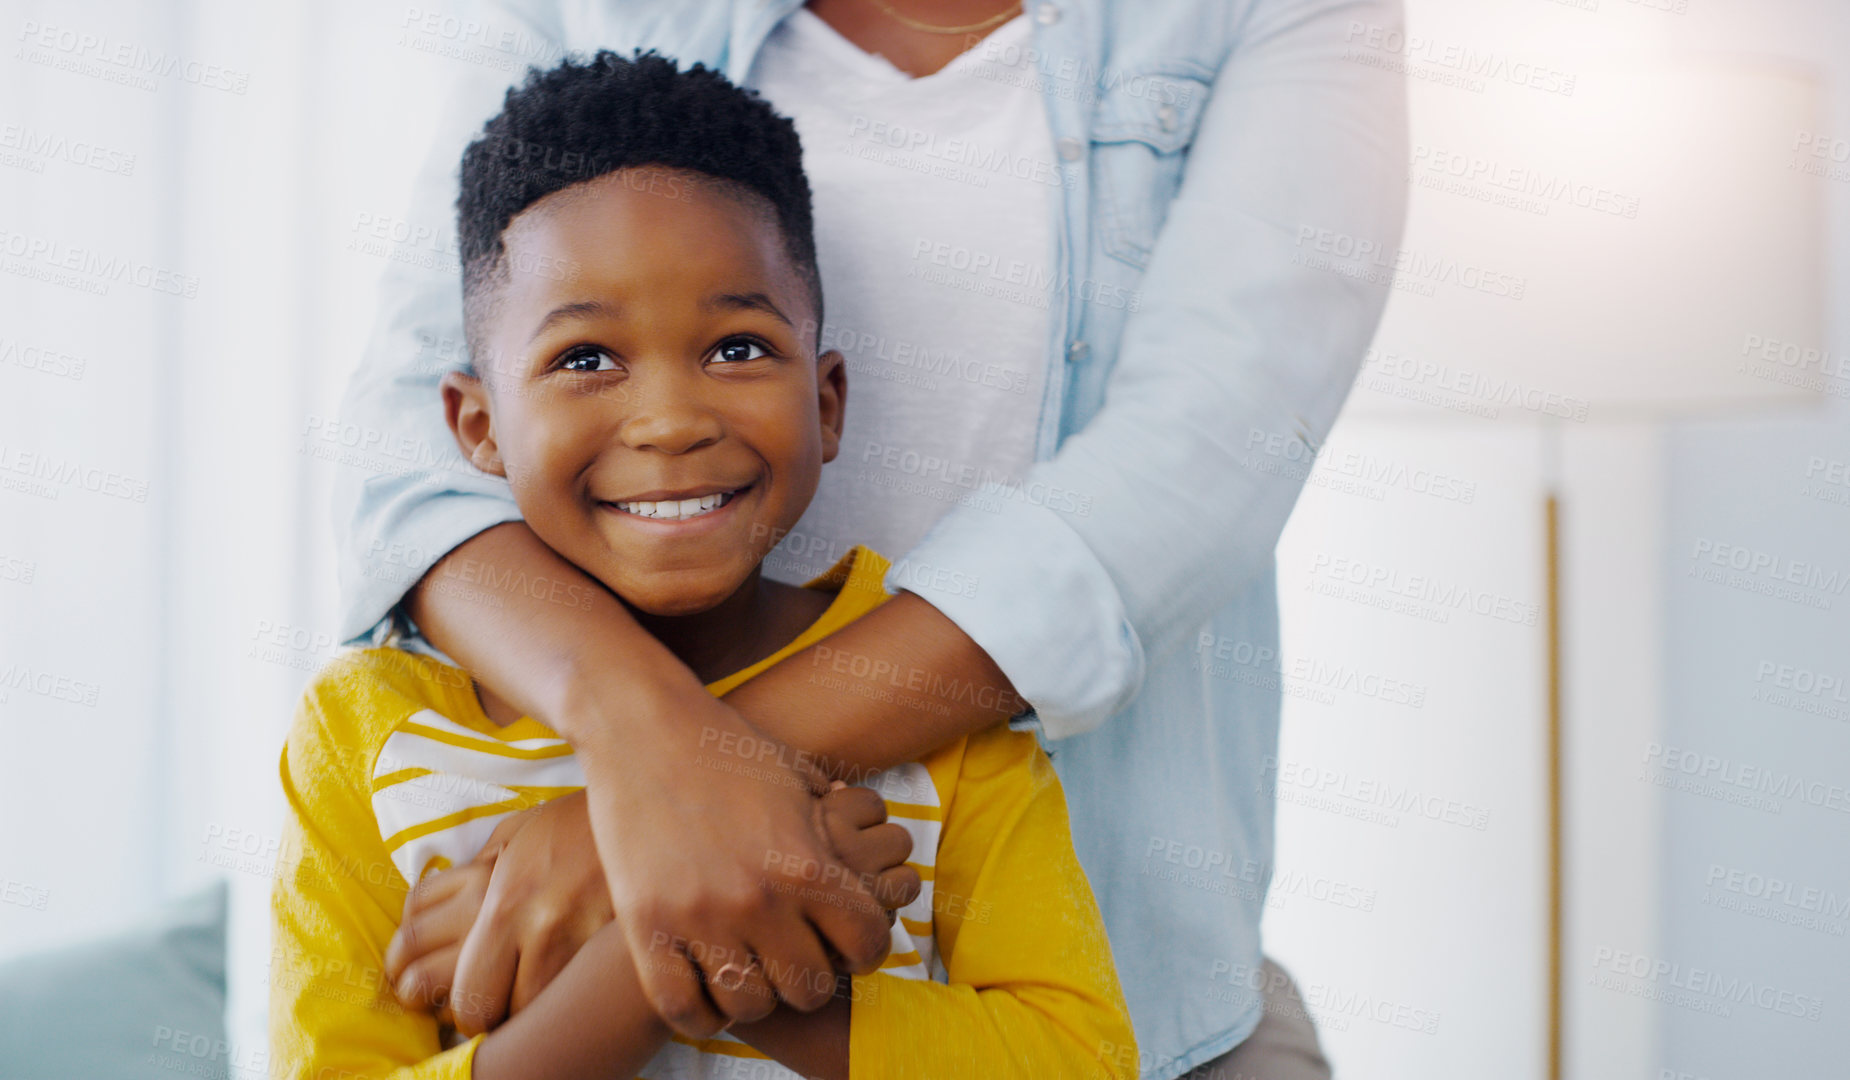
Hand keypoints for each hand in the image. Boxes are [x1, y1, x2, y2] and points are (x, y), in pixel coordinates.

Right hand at [383, 770, 920, 1034]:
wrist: (641, 728)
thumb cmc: (724, 746)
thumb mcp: (795, 777)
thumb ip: (834, 817)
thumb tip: (861, 824)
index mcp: (805, 862)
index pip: (866, 944)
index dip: (867, 950)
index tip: (851, 945)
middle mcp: (758, 898)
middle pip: (809, 987)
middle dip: (811, 979)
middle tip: (796, 962)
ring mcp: (699, 917)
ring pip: (750, 1005)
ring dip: (756, 996)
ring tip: (751, 974)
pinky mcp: (646, 926)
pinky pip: (681, 1008)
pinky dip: (700, 1012)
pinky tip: (707, 990)